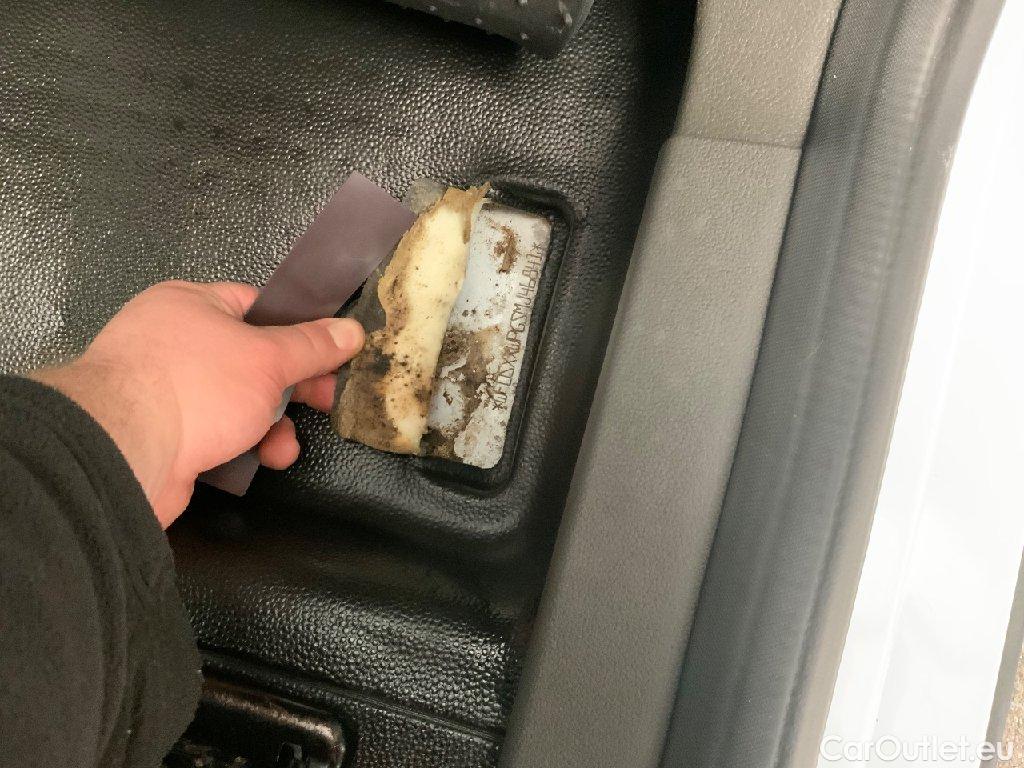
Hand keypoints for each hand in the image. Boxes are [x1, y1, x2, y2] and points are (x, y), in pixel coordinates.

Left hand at [30, 280, 363, 528]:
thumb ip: (312, 346)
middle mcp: (174, 343)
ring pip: (238, 404)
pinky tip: (258, 459)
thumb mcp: (268, 359)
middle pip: (252, 361)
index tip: (330, 353)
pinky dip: (243, 447)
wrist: (126, 453)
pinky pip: (218, 435)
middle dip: (291, 388)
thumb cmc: (191, 388)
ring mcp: (167, 392)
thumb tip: (349, 331)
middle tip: (324, 401)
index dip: (298, 331)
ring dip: (271, 427)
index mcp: (191, 305)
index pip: (257, 307)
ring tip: (282, 447)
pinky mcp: (166, 435)